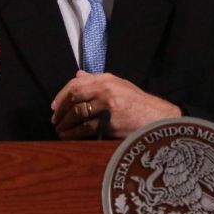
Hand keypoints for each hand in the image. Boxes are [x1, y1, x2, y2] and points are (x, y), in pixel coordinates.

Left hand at [51, 71, 180, 139]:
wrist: (159, 119)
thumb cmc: (139, 103)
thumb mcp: (120, 85)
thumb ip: (97, 80)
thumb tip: (77, 75)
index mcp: (106, 79)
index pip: (76, 84)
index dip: (61, 95)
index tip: (54, 106)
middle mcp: (106, 90)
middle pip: (74, 98)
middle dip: (61, 111)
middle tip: (55, 120)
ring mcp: (108, 107)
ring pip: (78, 114)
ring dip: (65, 124)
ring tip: (60, 131)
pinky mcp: (111, 123)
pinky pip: (86, 128)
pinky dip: (74, 134)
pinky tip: (69, 137)